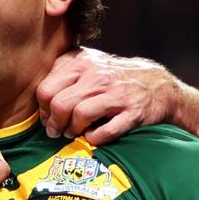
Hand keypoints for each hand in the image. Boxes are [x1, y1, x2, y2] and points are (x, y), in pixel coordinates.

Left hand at [36, 46, 179, 144]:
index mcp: (82, 62)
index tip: (47, 117)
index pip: (46, 88)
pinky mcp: (132, 113)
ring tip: (73, 134)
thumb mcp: (89, 63)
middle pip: (59, 104)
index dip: (42, 108)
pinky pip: (105, 131)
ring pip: (80, 114)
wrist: (158, 85)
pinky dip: (94, 138)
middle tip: (56, 131)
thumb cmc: (115, 78)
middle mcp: (98, 75)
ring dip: (72, 130)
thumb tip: (40, 98)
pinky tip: (93, 137)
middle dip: (54, 123)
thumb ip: (63, 72)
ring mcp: (116, 94)